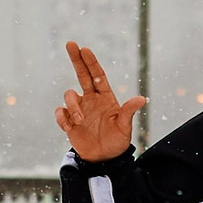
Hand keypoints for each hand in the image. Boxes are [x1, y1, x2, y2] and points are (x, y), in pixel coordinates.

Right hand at [54, 41, 146, 162]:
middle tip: (70, 43)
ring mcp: (79, 109)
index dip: (91, 62)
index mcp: (105, 97)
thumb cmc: (117, 142)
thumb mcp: (125, 127)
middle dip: (76, 59)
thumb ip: (129, 112)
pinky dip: (62, 117)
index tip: (85, 49)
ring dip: (72, 105)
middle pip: (81, 74)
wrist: (104, 159)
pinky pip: (60, 113)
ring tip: (79, 120)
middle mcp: (91, 99)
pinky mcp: (68, 122)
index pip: (97, 75)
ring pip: (69, 95)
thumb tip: (142, 98)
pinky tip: (70, 126)